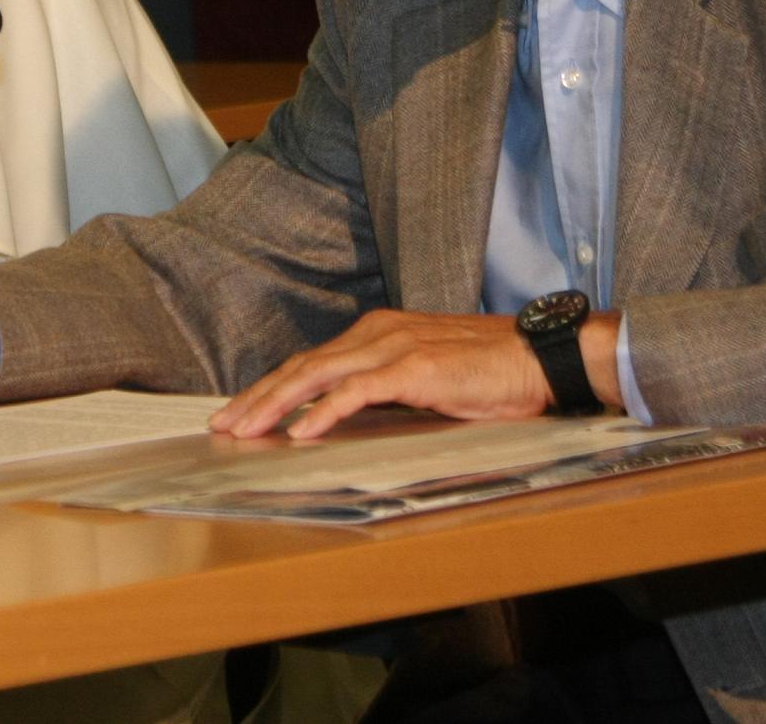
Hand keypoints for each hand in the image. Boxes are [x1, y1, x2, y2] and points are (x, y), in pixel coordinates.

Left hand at [210, 307, 618, 440]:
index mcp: (376, 333)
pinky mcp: (414, 368)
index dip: (271, 387)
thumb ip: (387, 391)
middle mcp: (376, 333)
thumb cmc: (492, 373)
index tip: (241, 411)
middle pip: (301, 366)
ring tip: (246, 430)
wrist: (542, 357)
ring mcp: (393, 348)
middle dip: (258, 397)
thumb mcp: (427, 379)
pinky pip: (356, 392)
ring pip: (317, 376)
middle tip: (223, 424)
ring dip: (276, 405)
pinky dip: (323, 411)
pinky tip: (299, 432)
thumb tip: (348, 418)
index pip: (310, 362)